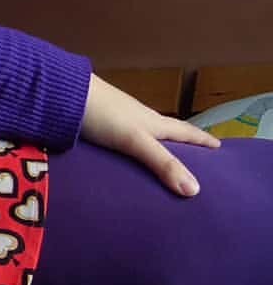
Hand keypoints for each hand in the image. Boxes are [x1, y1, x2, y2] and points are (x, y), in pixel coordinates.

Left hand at [78, 73, 219, 196]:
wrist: (65, 94)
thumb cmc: (106, 115)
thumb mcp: (137, 141)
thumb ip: (163, 163)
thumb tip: (195, 190)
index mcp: (154, 121)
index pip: (185, 131)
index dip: (202, 139)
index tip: (219, 146)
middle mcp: (140, 118)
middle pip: (167, 130)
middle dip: (183, 142)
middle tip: (197, 154)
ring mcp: (119, 119)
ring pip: (145, 133)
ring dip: (158, 143)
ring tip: (164, 156)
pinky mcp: (99, 123)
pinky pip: (123, 136)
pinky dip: (133, 145)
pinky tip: (125, 153)